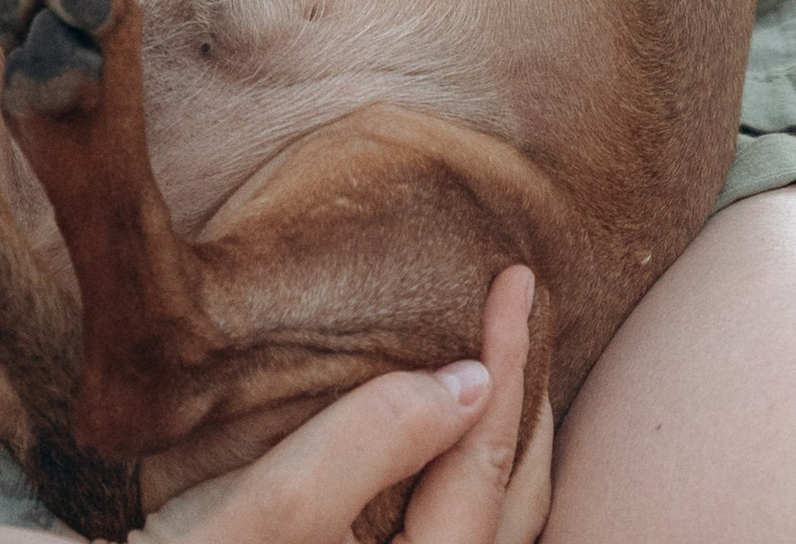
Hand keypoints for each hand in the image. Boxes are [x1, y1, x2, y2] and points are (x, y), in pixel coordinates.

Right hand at [138, 268, 547, 543]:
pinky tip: (443, 432)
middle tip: (524, 310)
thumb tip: (471, 380)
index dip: (506, 362)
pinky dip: (465, 479)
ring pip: (488, 529)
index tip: (513, 278)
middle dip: (525, 405)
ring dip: (503, 446)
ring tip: (502, 362)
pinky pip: (447, 533)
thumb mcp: (270, 507)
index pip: (486, 464)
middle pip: (512, 508)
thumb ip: (370, 441)